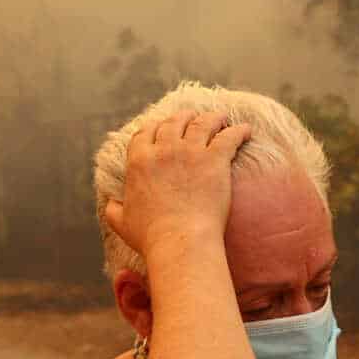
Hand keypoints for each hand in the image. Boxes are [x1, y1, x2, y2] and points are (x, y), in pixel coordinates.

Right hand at [102, 111, 253, 255]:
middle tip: (192, 118)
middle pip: (174, 123)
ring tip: (221, 117)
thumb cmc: (151, 236)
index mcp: (139, 161)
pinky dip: (239, 131)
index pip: (144, 133)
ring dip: (212, 117)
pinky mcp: (214, 160)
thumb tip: (110, 203)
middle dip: (183, 117)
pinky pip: (229, 137)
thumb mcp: (121, 222)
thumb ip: (113, 208)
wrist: (180, 241)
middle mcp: (163, 150)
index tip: (162, 127)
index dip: (154, 127)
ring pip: (202, 123)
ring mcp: (190, 152)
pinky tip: (247, 130)